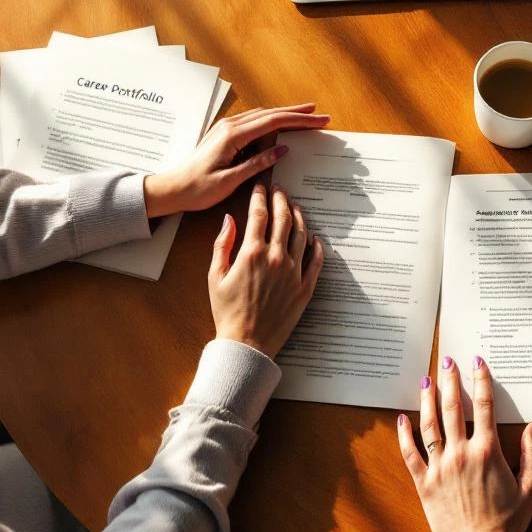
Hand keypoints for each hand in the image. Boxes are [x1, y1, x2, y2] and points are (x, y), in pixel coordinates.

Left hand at [144, 103, 329, 217]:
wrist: (172, 188)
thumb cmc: (198, 189)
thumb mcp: (231, 180)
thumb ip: (257, 163)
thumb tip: (281, 149)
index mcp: (233, 136)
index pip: (274, 122)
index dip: (299, 120)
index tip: (319, 120)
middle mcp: (230, 126)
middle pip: (270, 114)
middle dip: (297, 114)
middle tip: (320, 115)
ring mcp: (226, 128)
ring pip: (262, 115)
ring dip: (285, 115)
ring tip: (306, 116)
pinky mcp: (224, 134)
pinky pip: (253, 122)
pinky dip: (271, 121)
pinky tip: (280, 125)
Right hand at [208, 183, 324, 357]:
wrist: (247, 342)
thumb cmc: (227, 311)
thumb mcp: (215, 276)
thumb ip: (222, 244)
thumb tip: (229, 220)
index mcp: (252, 253)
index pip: (259, 214)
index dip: (260, 197)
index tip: (260, 189)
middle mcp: (276, 258)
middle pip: (283, 218)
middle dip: (281, 200)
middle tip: (279, 191)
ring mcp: (294, 272)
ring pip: (302, 234)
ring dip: (299, 216)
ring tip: (295, 207)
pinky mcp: (306, 287)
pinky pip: (316, 260)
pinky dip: (317, 246)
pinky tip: (314, 238)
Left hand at [397, 356, 531, 531]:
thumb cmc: (508, 522)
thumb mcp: (531, 488)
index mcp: (488, 452)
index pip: (484, 406)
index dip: (480, 380)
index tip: (476, 362)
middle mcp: (461, 453)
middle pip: (453, 408)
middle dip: (450, 381)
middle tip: (446, 361)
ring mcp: (440, 467)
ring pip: (429, 425)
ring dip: (427, 400)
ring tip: (426, 381)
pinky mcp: (423, 483)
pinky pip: (410, 454)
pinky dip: (404, 435)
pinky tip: (402, 418)